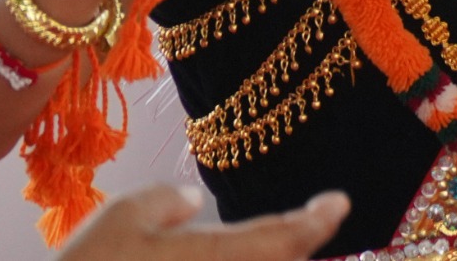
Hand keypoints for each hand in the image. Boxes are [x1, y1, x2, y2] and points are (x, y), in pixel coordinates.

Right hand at [57, 184, 347, 260]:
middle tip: (308, 231)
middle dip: (297, 252)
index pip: (287, 238)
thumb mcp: (118, 220)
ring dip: (273, 260)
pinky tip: (230, 260)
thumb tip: (191, 201)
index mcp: (217, 258)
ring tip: (272, 248)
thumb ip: (164, 201)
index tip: (337, 203)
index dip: (317, 220)